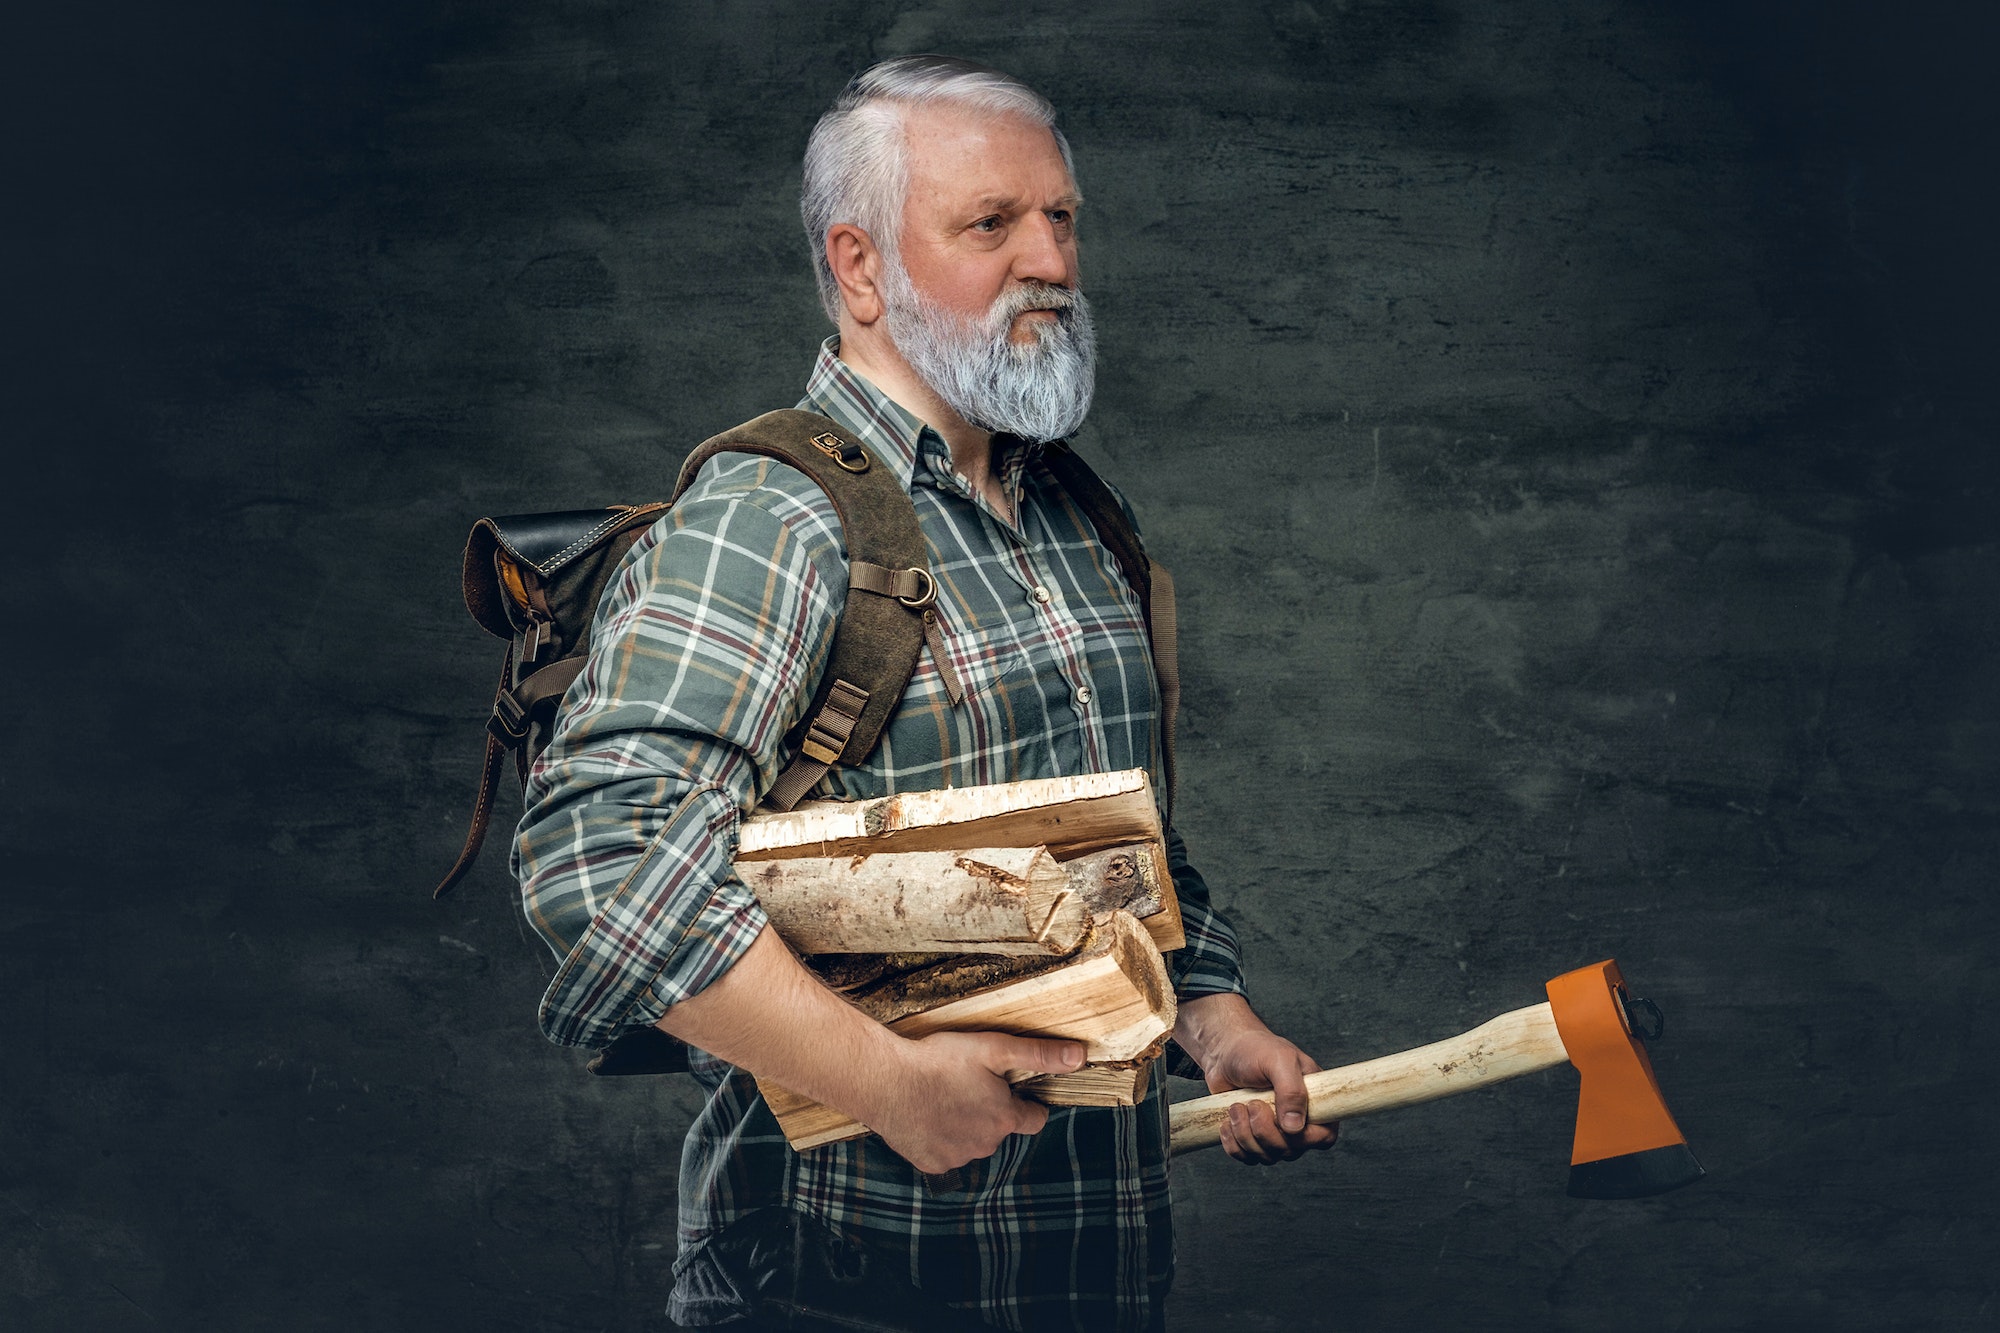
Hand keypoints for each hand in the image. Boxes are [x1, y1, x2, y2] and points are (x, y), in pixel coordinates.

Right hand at [865, 1031, 1084, 1174]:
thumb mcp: (993, 1048)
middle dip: (992, 1110)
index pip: (1035, 1118)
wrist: (884, 1081)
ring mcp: (957, 1157)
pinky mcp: (931, 1163)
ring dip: (966, 1124)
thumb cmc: (938, 1061)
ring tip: (945, 1096)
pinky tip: (928, 1115)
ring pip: (973, 1141)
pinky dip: (941, 1137)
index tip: (1011, 1087)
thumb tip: (1080, 1057)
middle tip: (968, 1083)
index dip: (1027, 1101)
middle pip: (1001, 1129)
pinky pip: (946, 1153)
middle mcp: (985, 1144)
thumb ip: (1038, 1054)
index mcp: (1004, 1118)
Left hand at [1175, 993, 1338, 1165]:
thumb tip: (1294, 1127)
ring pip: (1267, 1157)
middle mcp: (1299, 1122)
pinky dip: (1233, 1143)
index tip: (1280, 1118)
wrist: (1226, 1052)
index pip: (1323, 1138)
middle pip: (1290, 1151)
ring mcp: (1276, 1133)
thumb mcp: (1279, 1060)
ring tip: (1236, 1107)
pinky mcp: (1253, 1138)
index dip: (1304, 1137)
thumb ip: (1291, 1091)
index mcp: (1315, 1103)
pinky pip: (1246, 1157)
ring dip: (1245, 1134)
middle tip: (1252, 1104)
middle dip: (1264, 1131)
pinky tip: (1227, 1121)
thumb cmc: (1257, 1050)